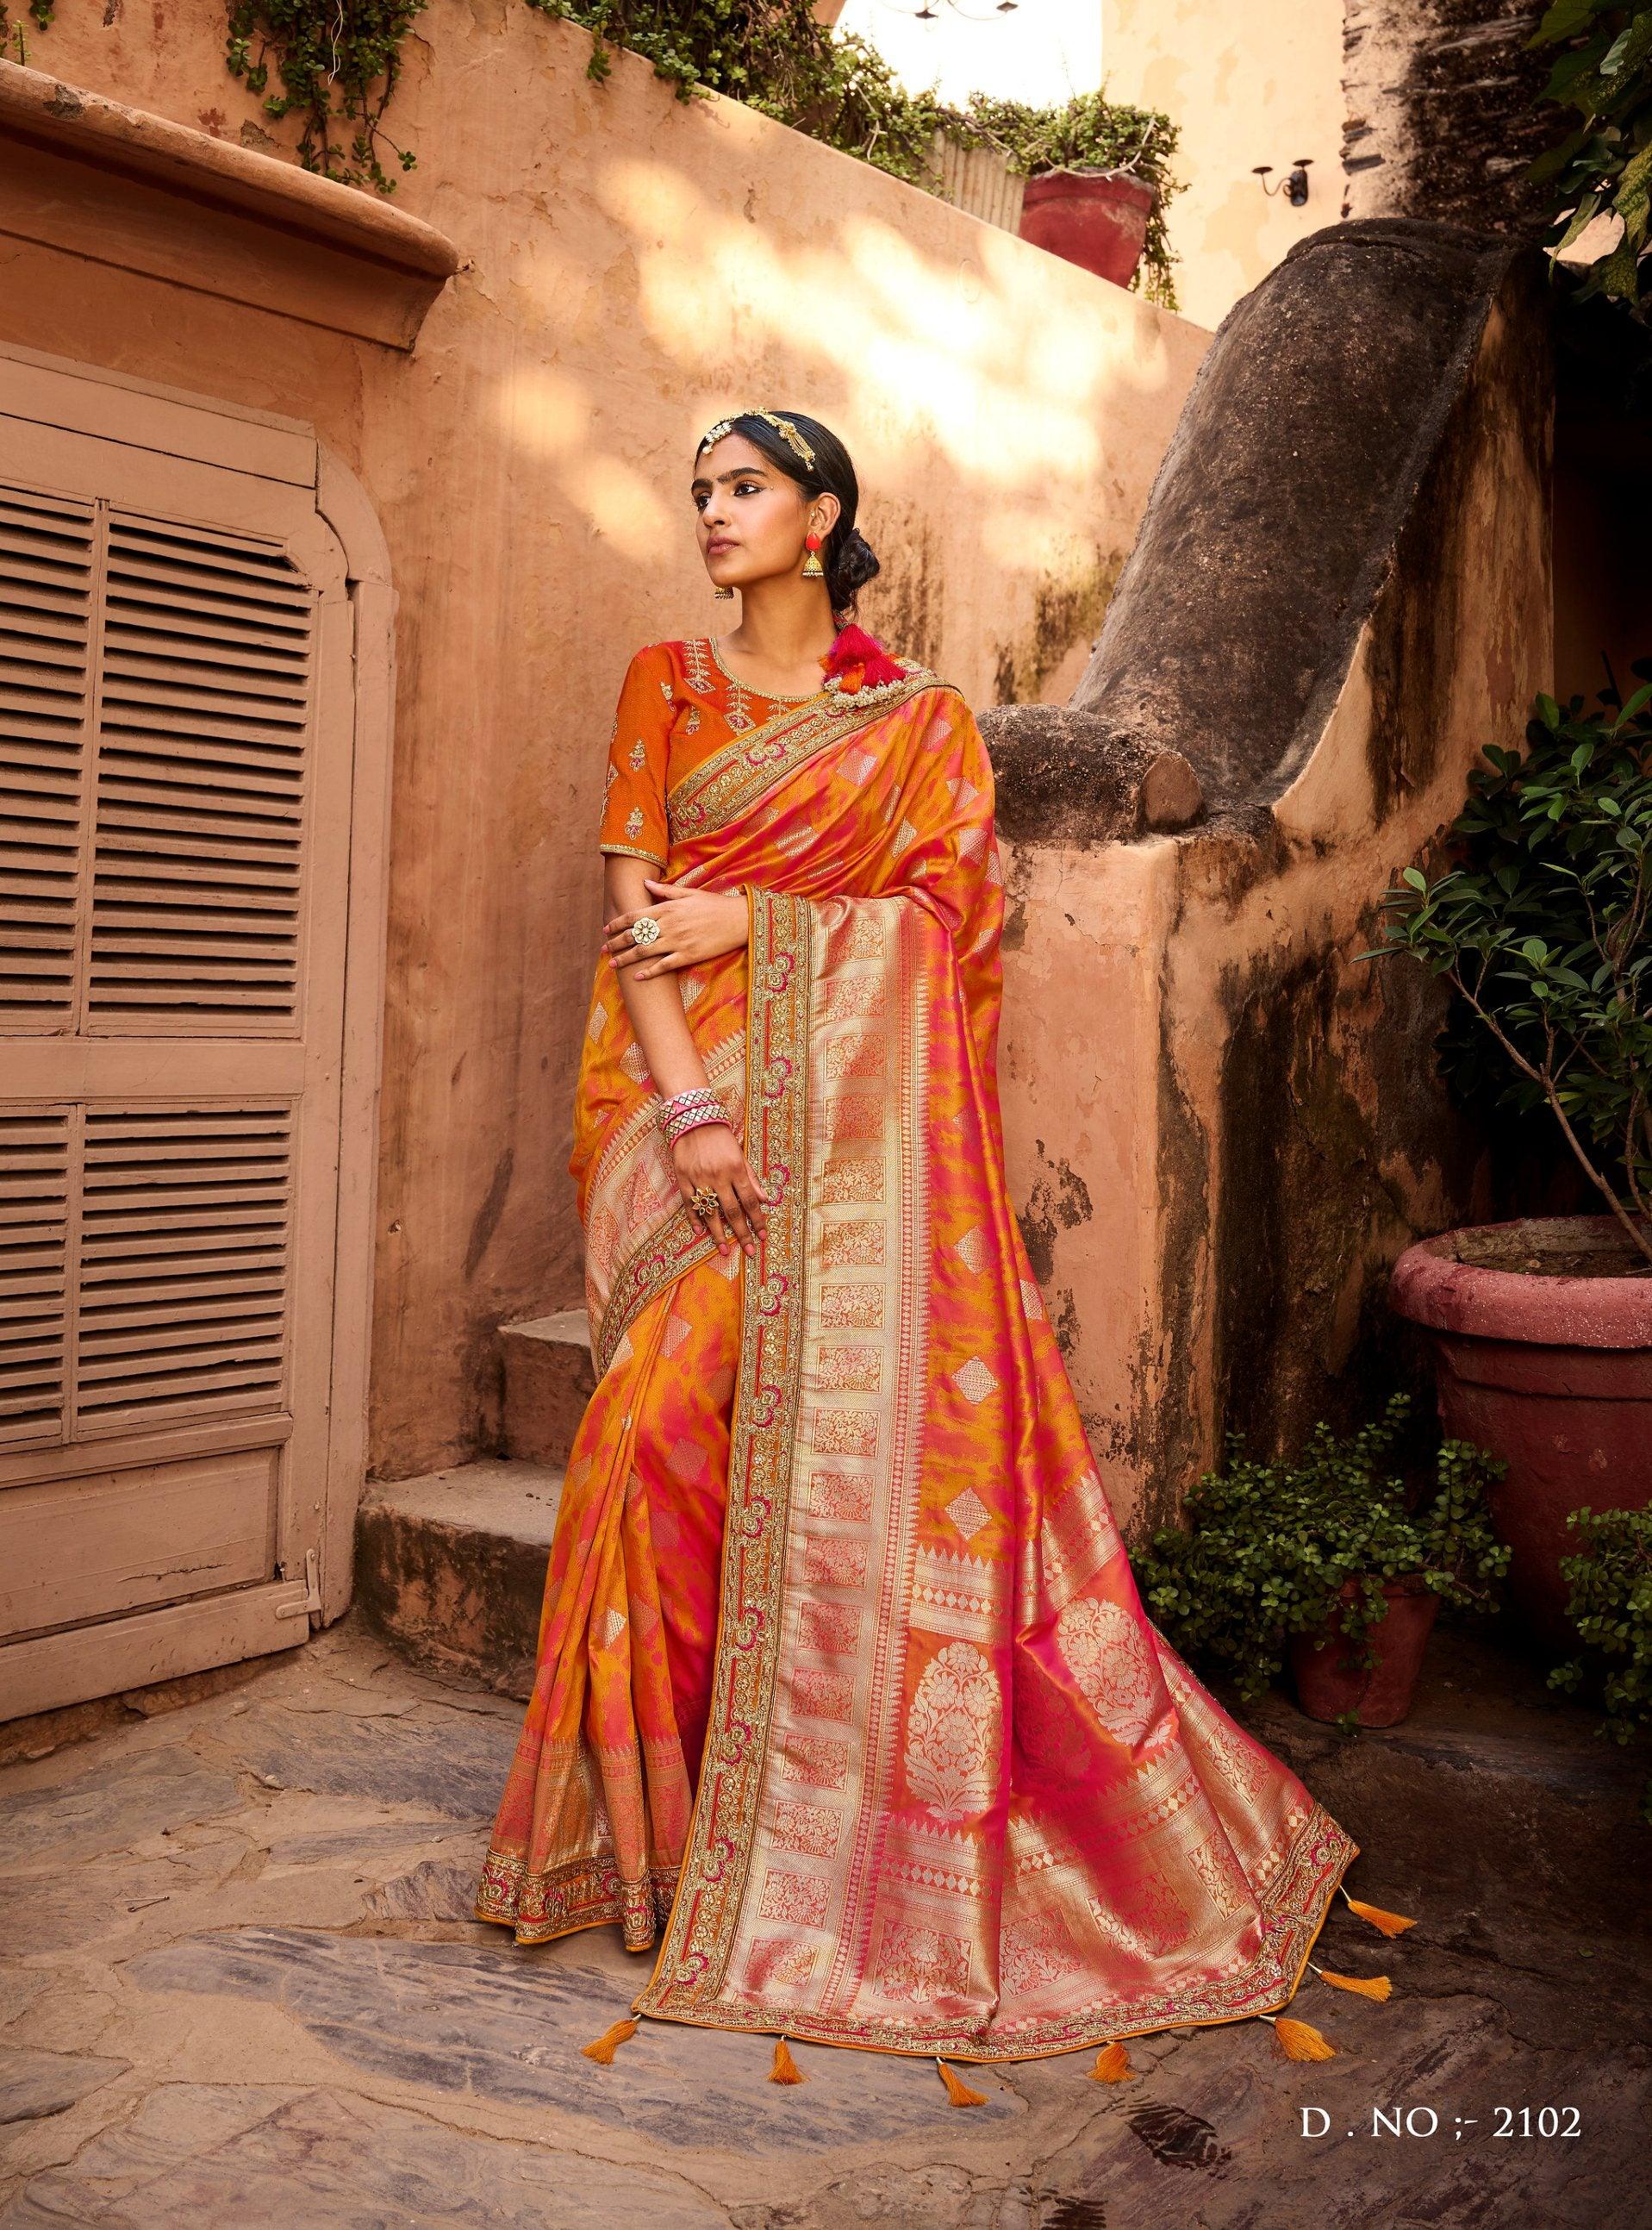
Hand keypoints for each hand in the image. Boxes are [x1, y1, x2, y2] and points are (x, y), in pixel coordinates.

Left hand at [604, 871, 748, 980]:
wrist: (738, 920)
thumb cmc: (714, 905)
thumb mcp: (689, 893)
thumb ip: (664, 890)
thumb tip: (645, 883)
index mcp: (667, 908)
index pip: (634, 916)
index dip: (617, 923)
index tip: (606, 929)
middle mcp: (668, 925)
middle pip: (635, 935)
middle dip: (616, 942)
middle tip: (604, 948)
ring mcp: (677, 942)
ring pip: (644, 951)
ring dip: (626, 959)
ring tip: (613, 964)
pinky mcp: (688, 956)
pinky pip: (663, 966)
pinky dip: (649, 972)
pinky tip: (637, 977)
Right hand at [672, 1121, 771, 1257]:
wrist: (694, 1119)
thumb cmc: (721, 1137)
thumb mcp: (741, 1154)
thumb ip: (752, 1178)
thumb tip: (765, 1200)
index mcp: (736, 1169)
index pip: (750, 1202)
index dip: (757, 1221)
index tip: (762, 1236)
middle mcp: (718, 1176)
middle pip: (732, 1212)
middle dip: (742, 1234)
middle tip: (749, 1252)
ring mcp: (699, 1179)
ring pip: (710, 1213)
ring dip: (718, 1234)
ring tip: (725, 1251)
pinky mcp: (683, 1178)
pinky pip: (689, 1204)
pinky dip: (694, 1218)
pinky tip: (700, 1232)